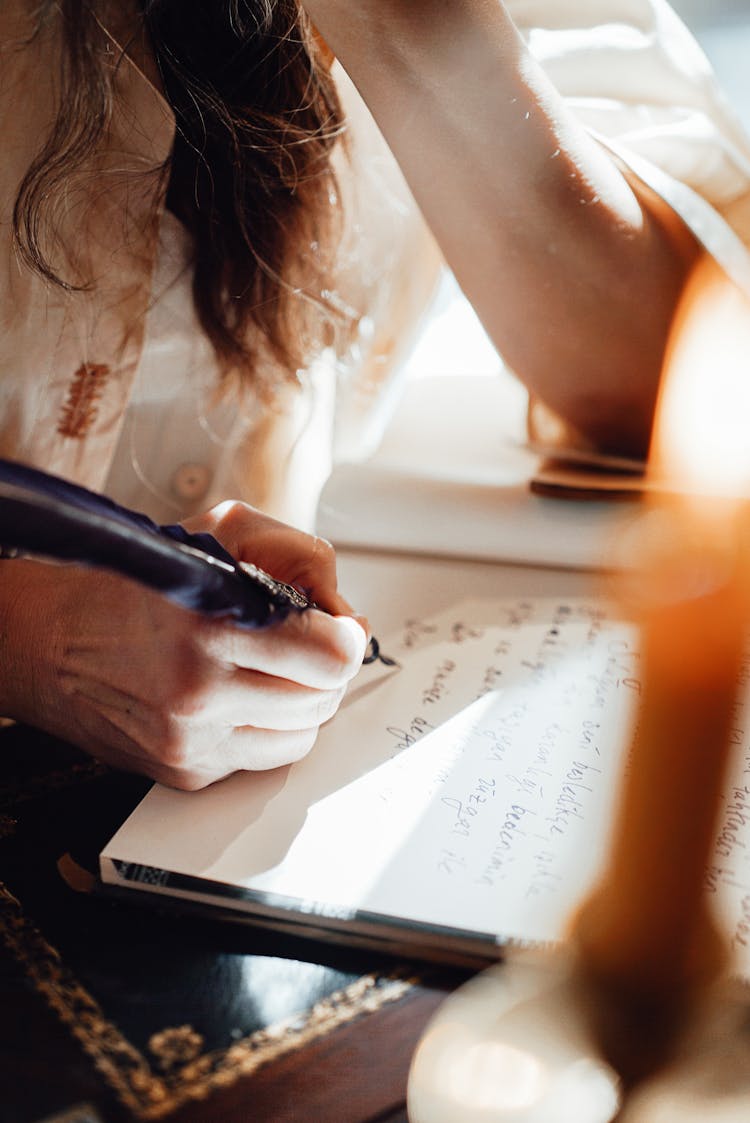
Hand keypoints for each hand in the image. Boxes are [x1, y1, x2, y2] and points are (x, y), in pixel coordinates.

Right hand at [0, 502, 365, 788]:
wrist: (43, 640)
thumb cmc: (130, 582)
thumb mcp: (217, 533)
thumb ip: (299, 561)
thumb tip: (351, 622)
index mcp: (209, 624)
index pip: (329, 657)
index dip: (344, 638)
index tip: (337, 627)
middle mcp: (199, 691)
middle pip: (323, 699)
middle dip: (324, 668)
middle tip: (304, 643)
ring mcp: (191, 741)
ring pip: (301, 736)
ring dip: (302, 702)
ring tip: (272, 669)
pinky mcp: (184, 772)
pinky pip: (263, 758)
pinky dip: (268, 728)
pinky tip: (242, 697)